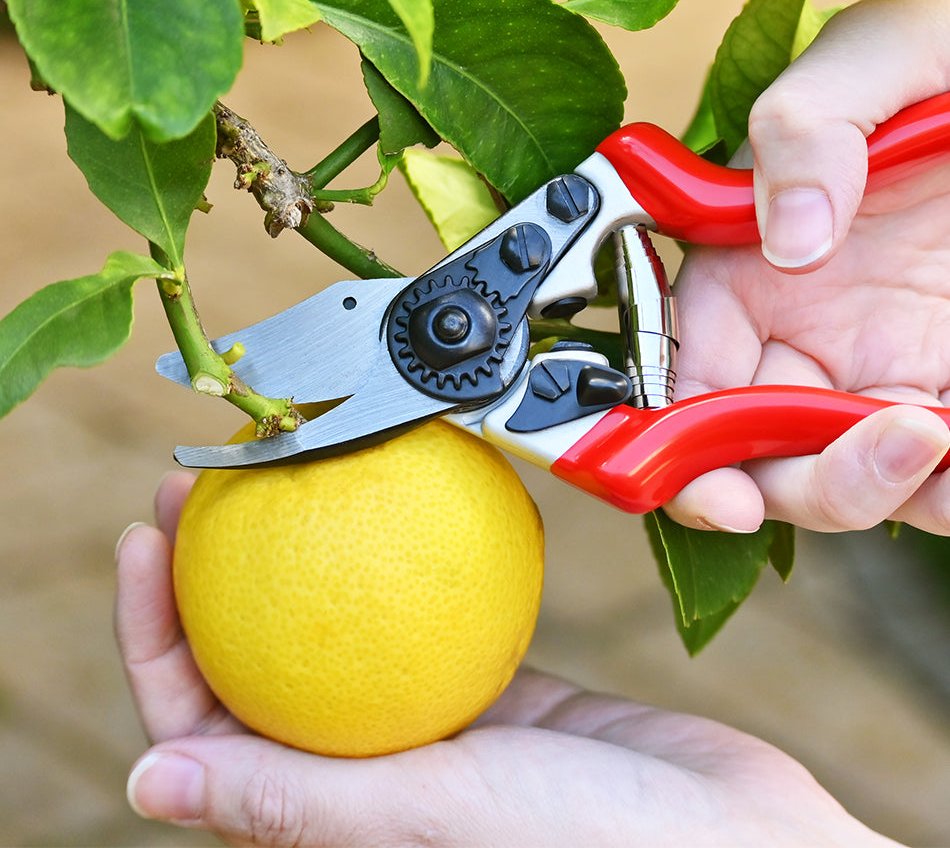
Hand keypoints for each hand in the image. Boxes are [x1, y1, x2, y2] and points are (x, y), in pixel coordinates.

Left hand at [115, 473, 898, 846]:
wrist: (736, 838)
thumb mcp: (437, 820)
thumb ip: (299, 803)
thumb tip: (146, 777)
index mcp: (326, 815)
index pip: (197, 717)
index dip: (153, 628)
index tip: (147, 531)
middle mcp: (364, 766)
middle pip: (256, 649)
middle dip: (212, 564)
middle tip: (201, 474)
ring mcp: (425, 719)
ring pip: (333, 615)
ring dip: (301, 540)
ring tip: (287, 462)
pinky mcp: (490, 683)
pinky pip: (428, 598)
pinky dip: (405, 540)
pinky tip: (399, 483)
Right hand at [666, 0, 949, 534]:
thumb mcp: (887, 52)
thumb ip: (804, 125)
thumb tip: (786, 238)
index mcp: (746, 262)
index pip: (681, 372)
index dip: (677, 441)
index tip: (716, 486)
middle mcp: (797, 330)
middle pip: (749, 449)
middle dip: (779, 484)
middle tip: (846, 468)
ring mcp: (875, 368)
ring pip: (835, 476)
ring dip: (871, 489)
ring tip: (933, 442)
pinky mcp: (944, 390)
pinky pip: (933, 476)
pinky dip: (942, 492)